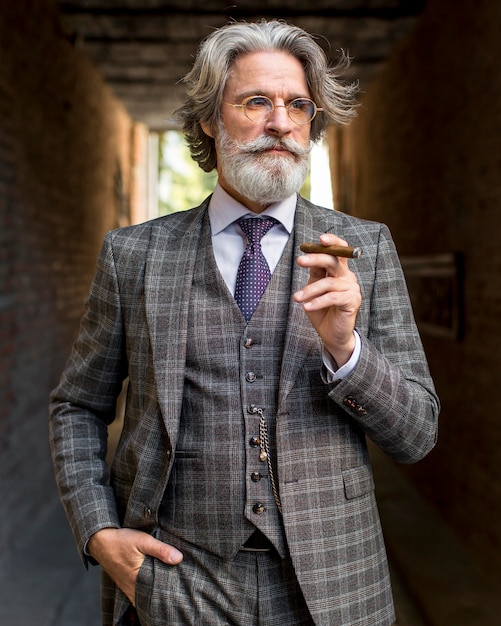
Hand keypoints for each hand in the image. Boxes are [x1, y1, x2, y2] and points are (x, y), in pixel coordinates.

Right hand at [88, 527, 182, 603]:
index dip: (168, 593)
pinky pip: (136, 594)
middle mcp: (131, 588)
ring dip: (153, 594)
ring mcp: (126, 588)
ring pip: (142, 598)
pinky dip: (145, 592)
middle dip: (162, 596)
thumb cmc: (121, 540)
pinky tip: (152, 587)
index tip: (179, 590)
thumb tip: (179, 559)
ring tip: (167, 590)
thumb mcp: (143, 541)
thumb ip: (161, 550)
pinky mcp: (124, 584)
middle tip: (176, 592)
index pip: (156, 594)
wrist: (100, 540)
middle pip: (150, 598)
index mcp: (137, 579)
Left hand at [294, 233, 361, 366]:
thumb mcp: (314, 289)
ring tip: (297, 298)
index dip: (332, 242)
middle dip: (316, 258)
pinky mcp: (353, 301)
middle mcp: (348, 277)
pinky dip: (317, 302)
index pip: (339, 251)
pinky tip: (306, 307)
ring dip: (309, 290)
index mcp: (339, 271)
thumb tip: (306, 257)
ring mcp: (352, 289)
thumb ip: (315, 274)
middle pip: (334, 260)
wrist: (332, 334)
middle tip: (299, 261)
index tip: (320, 238)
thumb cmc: (322, 311)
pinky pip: (333, 297)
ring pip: (329, 282)